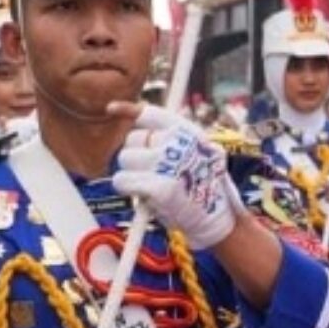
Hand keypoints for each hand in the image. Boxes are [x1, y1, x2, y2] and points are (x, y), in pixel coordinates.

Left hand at [109, 105, 237, 247]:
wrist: (218, 218)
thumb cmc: (203, 186)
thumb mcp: (198, 150)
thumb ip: (170, 135)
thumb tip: (134, 117)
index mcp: (186, 131)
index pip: (150, 113)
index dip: (127, 109)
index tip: (110, 109)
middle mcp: (176, 142)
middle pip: (132, 139)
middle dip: (136, 157)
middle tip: (152, 174)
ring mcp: (166, 164)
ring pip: (124, 160)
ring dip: (131, 174)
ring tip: (152, 187)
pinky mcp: (158, 187)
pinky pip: (122, 181)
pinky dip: (127, 189)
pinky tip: (144, 197)